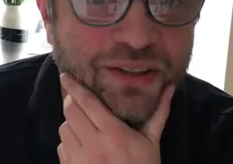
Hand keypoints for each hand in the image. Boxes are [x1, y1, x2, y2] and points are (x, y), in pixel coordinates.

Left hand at [57, 73, 174, 163]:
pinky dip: (68, 142)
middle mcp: (93, 144)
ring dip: (71, 123)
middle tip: (77, 99)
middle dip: (71, 102)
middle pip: (71, 112)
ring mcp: (80, 159)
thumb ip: (158, 113)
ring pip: (64, 128)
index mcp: (114, 134)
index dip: (74, 87)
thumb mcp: (152, 142)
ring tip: (83, 125)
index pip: (87, 103)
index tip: (65, 76)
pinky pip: (62, 147)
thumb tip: (170, 88)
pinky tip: (82, 145)